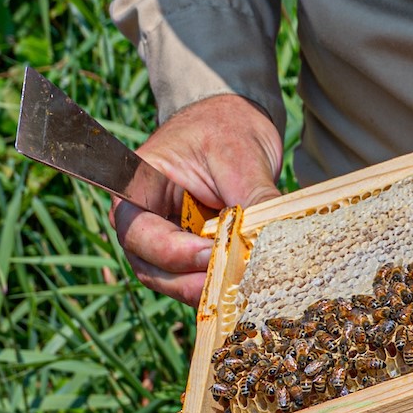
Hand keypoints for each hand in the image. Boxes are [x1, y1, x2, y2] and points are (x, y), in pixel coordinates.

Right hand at [112, 93, 282, 306]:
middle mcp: (143, 219)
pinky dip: (217, 285)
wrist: (237, 123)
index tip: (209, 253)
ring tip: (241, 286)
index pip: (138, 231)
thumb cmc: (227, 128)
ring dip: (205, 289)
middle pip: (151, 266)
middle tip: (231, 282)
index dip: (170, 251)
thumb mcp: (241, 157)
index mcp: (138, 186)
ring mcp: (165, 240)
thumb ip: (252, 199)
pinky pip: (196, 279)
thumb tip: (274, 240)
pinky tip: (244, 284)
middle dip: (190, 280)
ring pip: (173, 281)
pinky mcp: (190, 254)